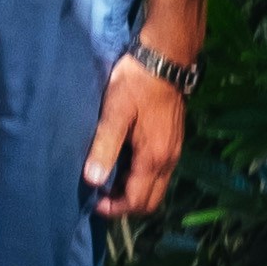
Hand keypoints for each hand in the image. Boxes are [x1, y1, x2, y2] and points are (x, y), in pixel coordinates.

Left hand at [83, 52, 187, 222]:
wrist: (166, 58)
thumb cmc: (137, 83)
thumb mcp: (115, 112)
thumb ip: (104, 147)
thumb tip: (92, 180)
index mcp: (154, 157)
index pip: (136, 200)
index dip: (114, 208)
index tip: (93, 200)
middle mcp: (169, 160)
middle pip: (150, 201)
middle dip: (126, 205)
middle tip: (102, 194)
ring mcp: (174, 151)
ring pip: (156, 187)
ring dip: (134, 191)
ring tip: (109, 178)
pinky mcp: (174, 141)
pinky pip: (160, 173)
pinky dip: (142, 178)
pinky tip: (124, 161)